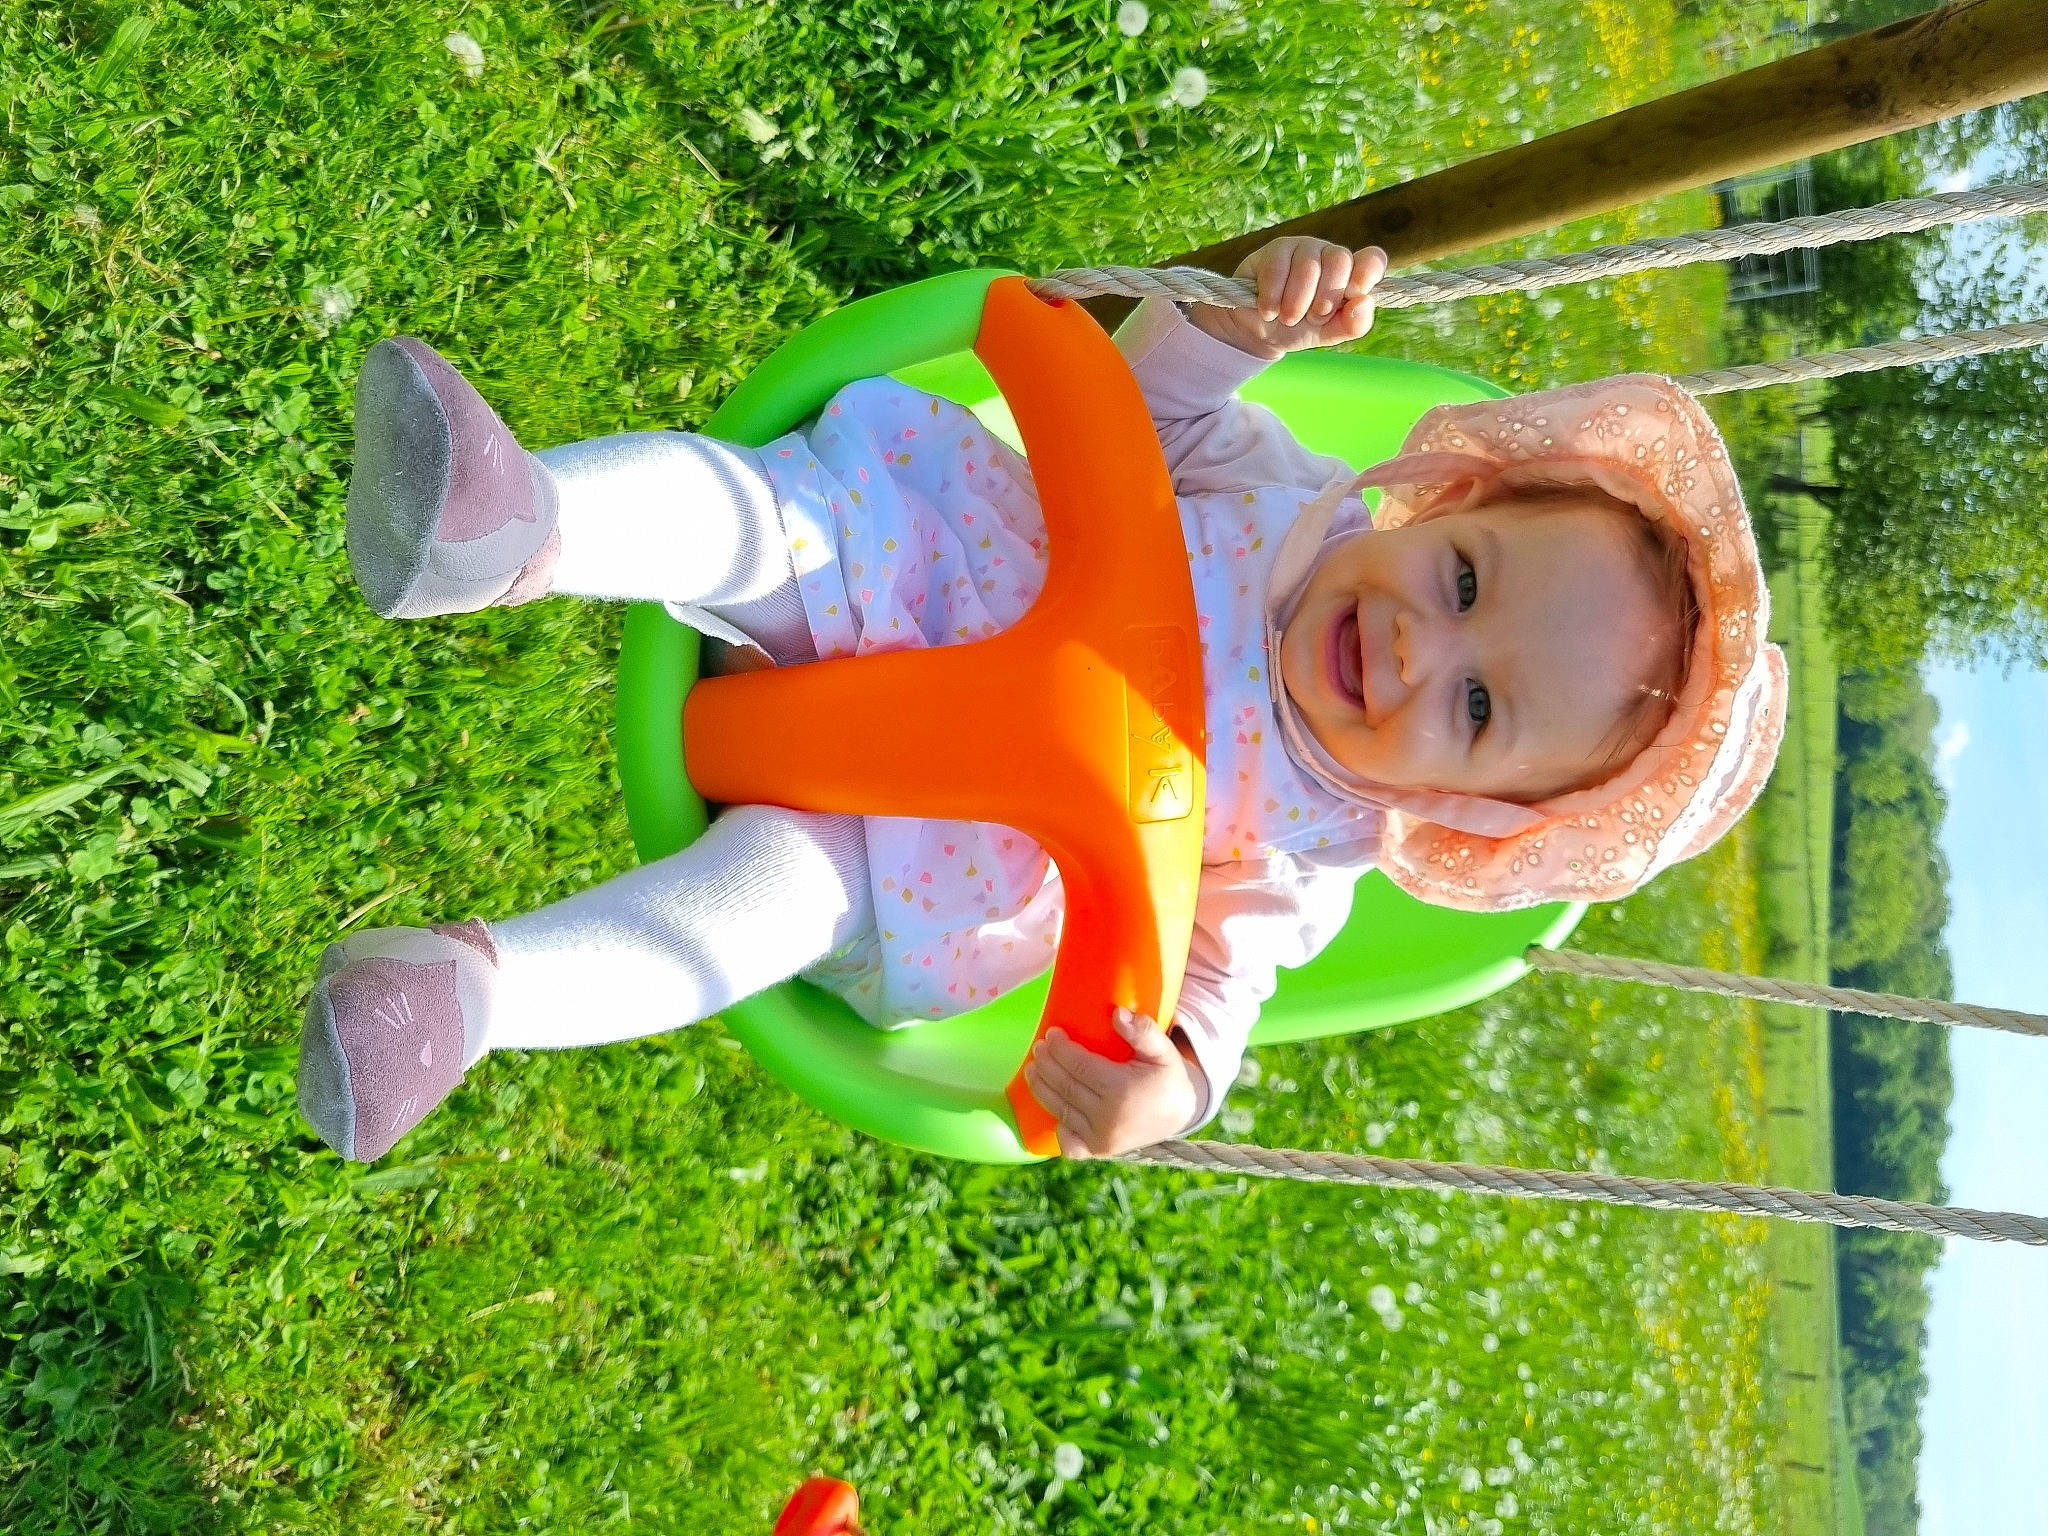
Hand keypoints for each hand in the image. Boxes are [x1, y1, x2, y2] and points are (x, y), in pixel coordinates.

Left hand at [1022, 1007, 1207, 1158]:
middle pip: (1066, 1087)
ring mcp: (1102, 1139)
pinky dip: (1057, 1127)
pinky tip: (1051, 1107)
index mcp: (1122, 1091)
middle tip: (1039, 1047)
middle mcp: (1108, 1118)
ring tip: (1033, 1069)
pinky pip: (1069, 1143)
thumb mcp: (1163, 1050)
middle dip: (1047, 1064)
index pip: (1079, 1066)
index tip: (1051, 1034)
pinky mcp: (1099, 1151)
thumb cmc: (1167, 1077)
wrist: (1180, 1114)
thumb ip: (1143, 1031)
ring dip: (1041, 1089)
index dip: (1061, 1049)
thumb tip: (1117, 1013)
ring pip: (1061, 1110)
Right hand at [1185, 236, 1386, 360]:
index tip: (1354, 294)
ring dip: (1297, 302)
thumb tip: (1364, 302)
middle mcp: (1329, 255)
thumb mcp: (1328, 333)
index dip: (1367, 272)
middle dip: (1325, 298)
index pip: (1372, 259)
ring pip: (1308, 266)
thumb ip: (1353, 324)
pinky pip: (1278, 269)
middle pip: (1339, 260)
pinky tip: (1268, 311)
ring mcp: (1302, 248)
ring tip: (1287, 319)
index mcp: (1350, 273)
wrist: (1258, 330)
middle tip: (1312, 318)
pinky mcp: (1275, 250)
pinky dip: (1273, 298)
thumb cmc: (1299, 328)